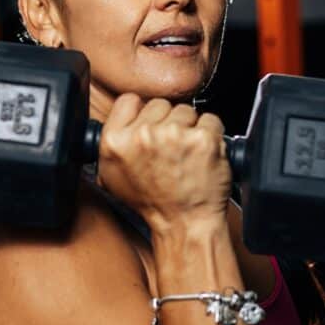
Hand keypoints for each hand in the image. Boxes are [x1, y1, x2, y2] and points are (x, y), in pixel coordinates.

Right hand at [97, 94, 231, 234]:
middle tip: (170, 150)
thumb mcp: (112, 175)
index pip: (130, 100)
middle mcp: (143, 135)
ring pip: (186, 111)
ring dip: (190, 128)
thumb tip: (121, 117)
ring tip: (186, 155)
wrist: (184, 224)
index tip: (150, 128)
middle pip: (160, 104)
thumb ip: (114, 142)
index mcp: (116, 141)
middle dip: (167, 123)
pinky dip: (211, 135)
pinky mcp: (203, 139)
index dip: (142, 113)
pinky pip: (211, 120)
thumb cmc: (153, 203)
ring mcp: (174, 135)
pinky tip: (202, 155)